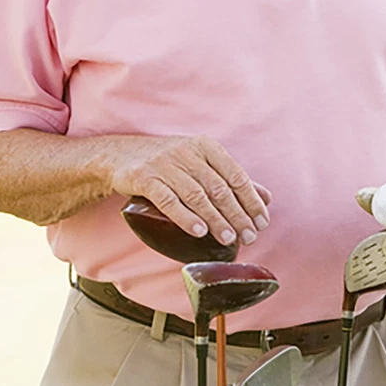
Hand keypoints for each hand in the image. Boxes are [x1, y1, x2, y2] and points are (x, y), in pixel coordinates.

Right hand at [107, 134, 270, 246]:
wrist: (120, 154)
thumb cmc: (168, 161)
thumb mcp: (201, 163)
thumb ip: (231, 179)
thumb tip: (266, 198)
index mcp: (206, 147)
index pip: (235, 174)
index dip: (251, 199)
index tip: (262, 221)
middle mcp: (187, 152)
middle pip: (218, 187)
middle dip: (237, 214)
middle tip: (249, 236)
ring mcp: (165, 164)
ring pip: (196, 195)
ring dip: (215, 219)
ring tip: (229, 239)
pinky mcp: (144, 177)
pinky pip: (167, 199)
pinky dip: (185, 217)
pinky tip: (198, 232)